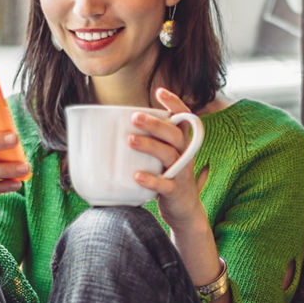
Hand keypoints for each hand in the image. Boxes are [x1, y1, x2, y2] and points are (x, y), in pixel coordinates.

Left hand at [129, 88, 205, 231]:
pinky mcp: (175, 191)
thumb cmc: (168, 177)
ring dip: (149, 146)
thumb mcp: (165, 156)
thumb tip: (118, 126)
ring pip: (169, 155)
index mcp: (182, 143)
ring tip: (130, 140)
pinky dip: (151, 179)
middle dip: (156, 124)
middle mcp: (185, 155)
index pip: (184, 118)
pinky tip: (136, 175)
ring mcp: (181, 173)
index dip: (175, 104)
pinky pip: (165, 185)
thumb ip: (152, 140)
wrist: (184, 211)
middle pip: (175, 134)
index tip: (159, 92)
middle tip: (135, 116)